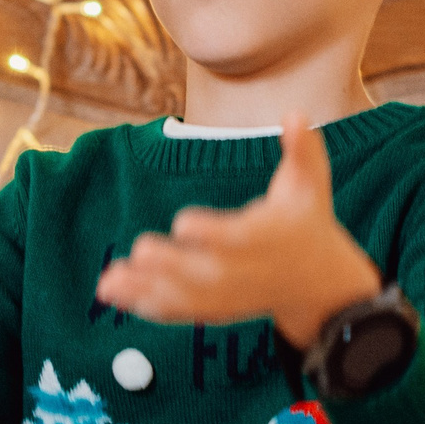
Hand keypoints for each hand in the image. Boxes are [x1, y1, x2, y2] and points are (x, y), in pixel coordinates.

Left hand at [94, 119, 381, 347]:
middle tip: (140, 250)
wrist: (317, 282)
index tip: (182, 223)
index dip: (211, 233)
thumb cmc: (307, 221)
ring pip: (184, 298)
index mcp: (267, 240)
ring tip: (108, 281)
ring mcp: (228, 295)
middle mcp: (245, 273)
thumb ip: (302, 150)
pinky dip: (145, 305)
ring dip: (144, 290)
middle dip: (171, 266)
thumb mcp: (311, 183)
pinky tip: (111, 294)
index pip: (238, 239)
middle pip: (205, 275)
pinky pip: (177, 310)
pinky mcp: (214, 309)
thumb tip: (296, 113)